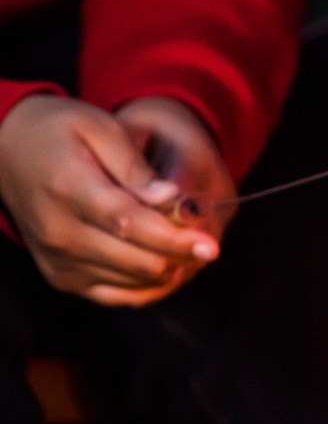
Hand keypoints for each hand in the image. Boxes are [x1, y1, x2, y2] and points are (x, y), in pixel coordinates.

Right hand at [0, 95, 227, 306]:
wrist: (9, 151)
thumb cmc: (61, 131)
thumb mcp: (100, 128)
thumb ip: (136, 168)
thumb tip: (172, 197)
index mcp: (69, 189)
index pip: (129, 224)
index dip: (174, 238)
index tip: (210, 245)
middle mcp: (59, 232)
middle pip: (134, 260)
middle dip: (179, 256)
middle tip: (206, 242)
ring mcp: (57, 259)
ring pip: (130, 282)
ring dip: (166, 270)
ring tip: (186, 246)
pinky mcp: (61, 277)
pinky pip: (114, 295)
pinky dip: (145, 285)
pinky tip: (164, 262)